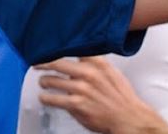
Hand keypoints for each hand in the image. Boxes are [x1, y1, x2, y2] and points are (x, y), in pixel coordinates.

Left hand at [37, 57, 167, 133]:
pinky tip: (44, 98)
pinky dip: (45, 98)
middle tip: (37, 64)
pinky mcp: (76, 103)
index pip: (72, 50)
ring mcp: (81, 88)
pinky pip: (52, 99)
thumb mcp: (111, 72)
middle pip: (56, 62)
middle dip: (42, 63)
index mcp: (97, 64)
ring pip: (50, 80)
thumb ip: (95, 62)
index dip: (56, 48)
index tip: (46, 49)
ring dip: (43, 81)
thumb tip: (80, 56)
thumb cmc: (122, 98)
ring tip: (43, 82)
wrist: (130, 118)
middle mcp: (88, 73)